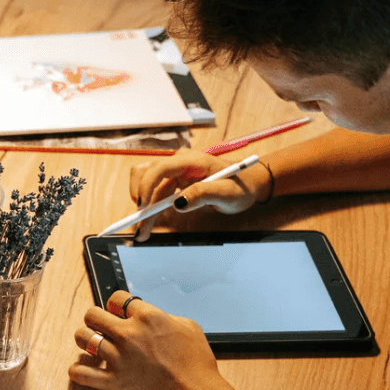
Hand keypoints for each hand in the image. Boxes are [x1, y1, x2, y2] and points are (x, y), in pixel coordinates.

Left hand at [66, 290, 230, 389]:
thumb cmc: (197, 366)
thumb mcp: (189, 329)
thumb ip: (167, 318)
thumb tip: (154, 317)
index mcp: (148, 318)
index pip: (117, 298)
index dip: (114, 304)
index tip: (114, 312)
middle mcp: (128, 334)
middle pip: (92, 314)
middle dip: (94, 319)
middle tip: (99, 327)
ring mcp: (118, 358)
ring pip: (82, 338)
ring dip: (84, 340)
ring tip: (90, 345)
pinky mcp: (112, 382)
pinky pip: (80, 373)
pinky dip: (77, 371)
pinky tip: (83, 370)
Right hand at [126, 149, 269, 239]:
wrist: (249, 183)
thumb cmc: (241, 186)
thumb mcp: (227, 193)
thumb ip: (203, 195)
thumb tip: (178, 204)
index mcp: (192, 160)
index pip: (159, 168)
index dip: (146, 186)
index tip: (143, 207)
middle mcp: (179, 162)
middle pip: (146, 175)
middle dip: (140, 201)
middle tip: (140, 227)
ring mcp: (175, 170)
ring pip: (147, 184)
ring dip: (142, 206)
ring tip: (143, 229)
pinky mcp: (174, 181)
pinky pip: (155, 192)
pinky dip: (149, 208)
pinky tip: (149, 223)